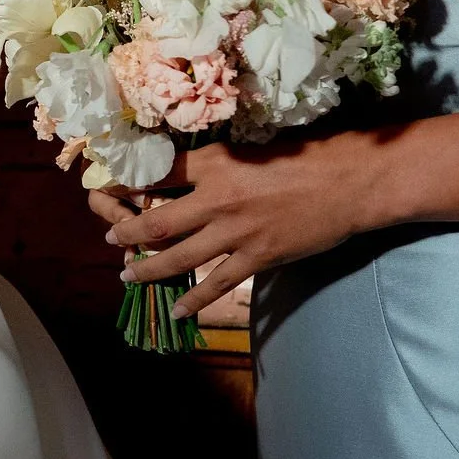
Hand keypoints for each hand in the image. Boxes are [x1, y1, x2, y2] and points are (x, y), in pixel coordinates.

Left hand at [90, 132, 388, 317]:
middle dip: (126, 232)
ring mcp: (236, 233)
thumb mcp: (250, 149)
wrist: (351, 182)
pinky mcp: (258, 258)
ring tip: (128, 275)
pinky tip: (178, 309)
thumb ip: (216, 164)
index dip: (127, 184)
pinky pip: (217, 284)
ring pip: (178, 257)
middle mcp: (217, 199)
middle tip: (109, 238)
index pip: (157, 174)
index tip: (107, 191)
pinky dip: (195, 300)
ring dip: (148, 268)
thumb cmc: (307, 156)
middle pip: (156, 221)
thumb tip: (185, 175)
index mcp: (214, 163)